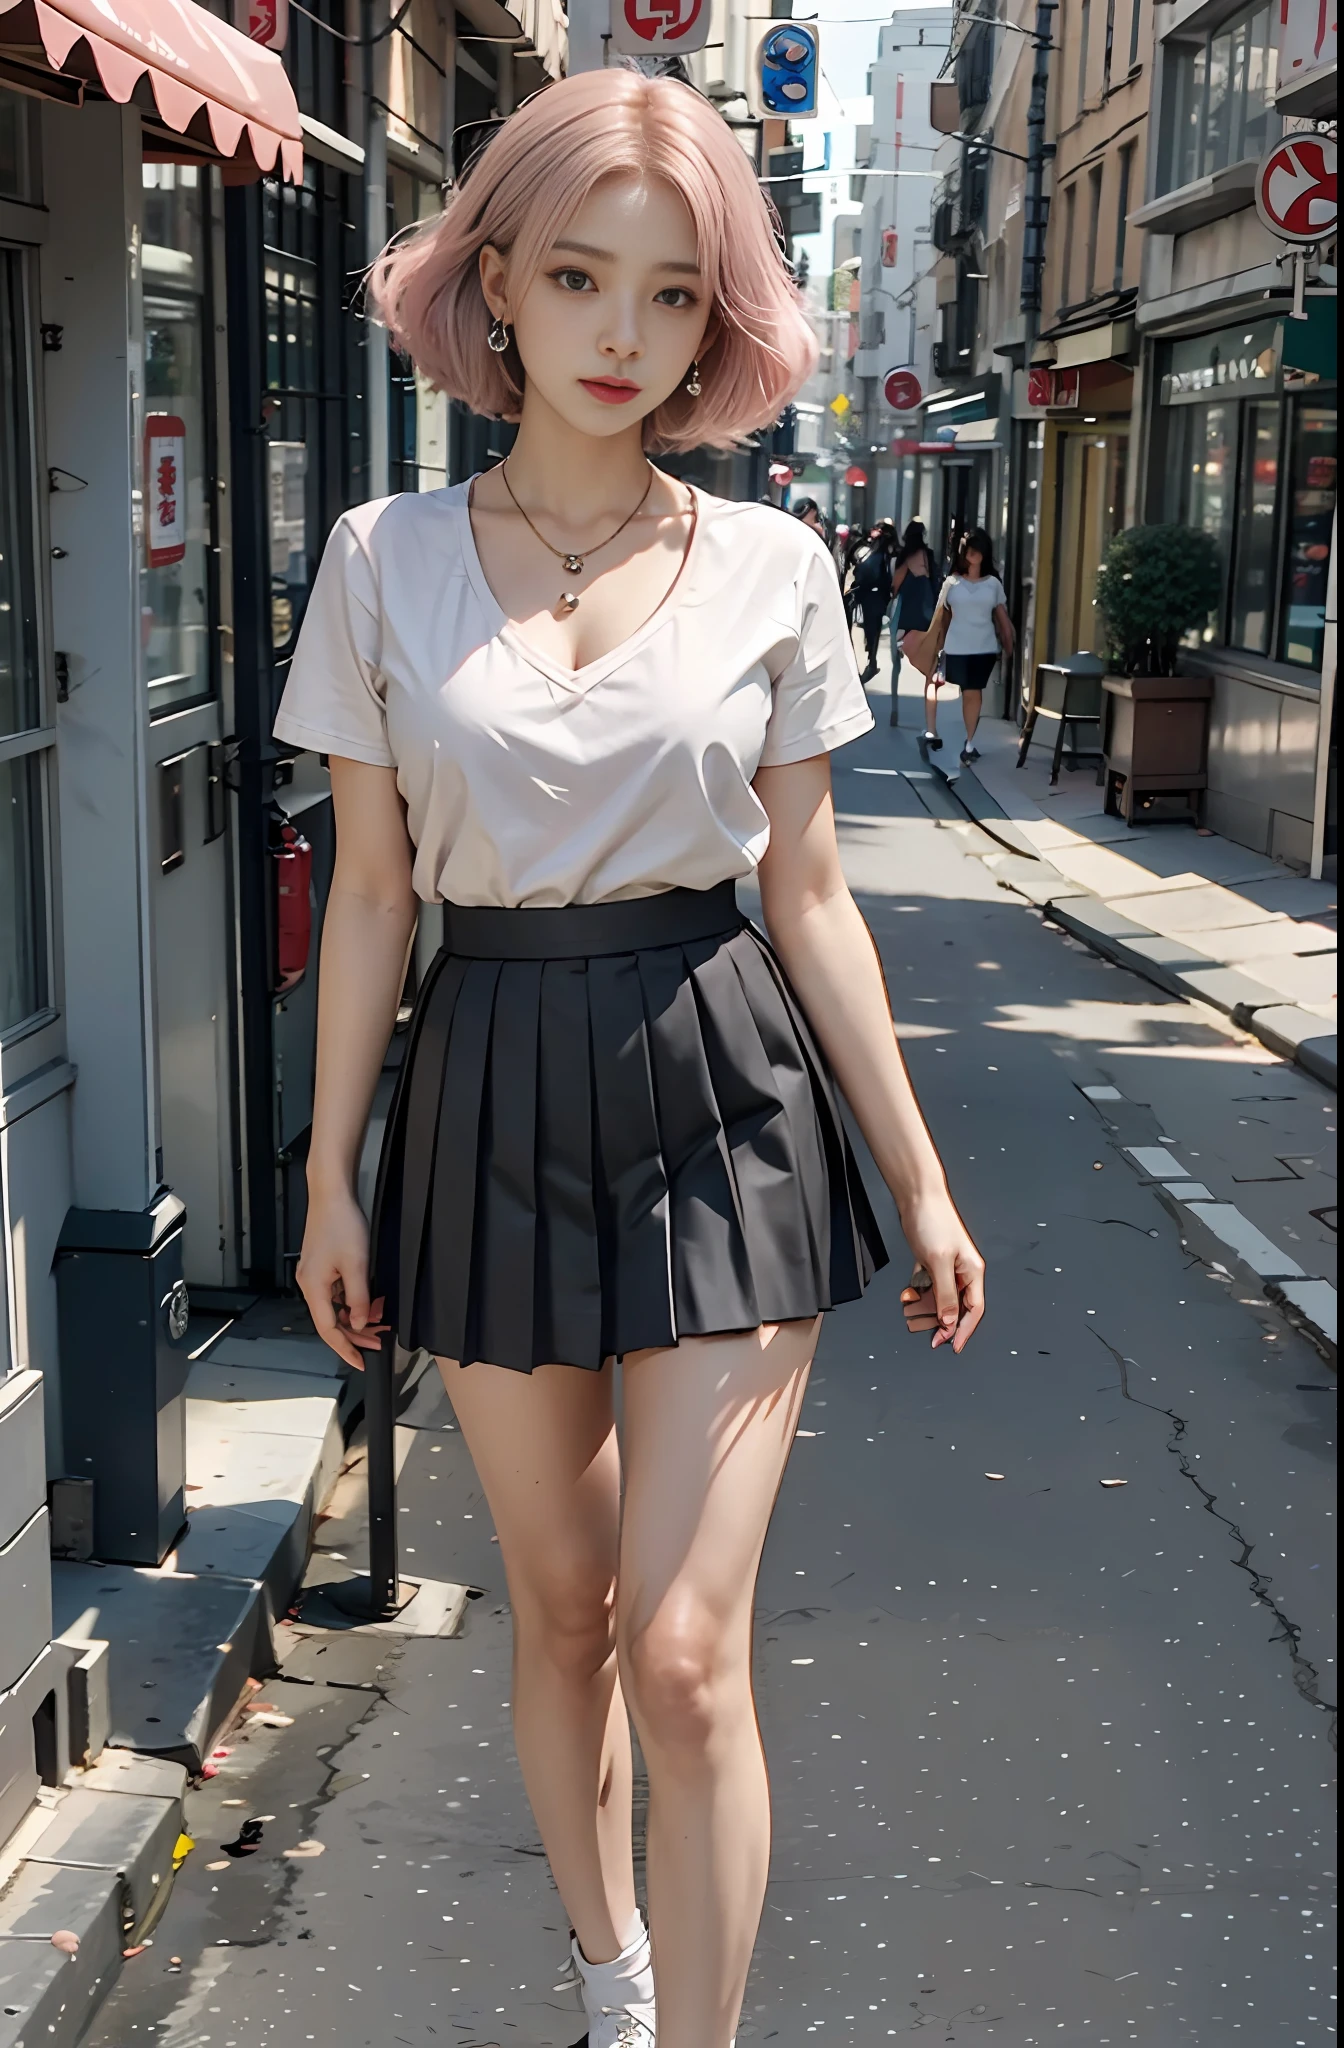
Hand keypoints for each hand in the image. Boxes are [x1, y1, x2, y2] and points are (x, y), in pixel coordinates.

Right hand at [295, 1188, 388, 1370]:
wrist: (331, 1194)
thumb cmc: (342, 1225)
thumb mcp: (356, 1265)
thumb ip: (358, 1299)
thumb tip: (357, 1323)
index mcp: (314, 1288)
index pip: (328, 1330)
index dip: (345, 1348)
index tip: (362, 1361)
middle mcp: (309, 1285)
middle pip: (330, 1321)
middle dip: (355, 1335)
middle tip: (379, 1342)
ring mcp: (314, 1275)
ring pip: (334, 1308)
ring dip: (355, 1318)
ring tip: (379, 1323)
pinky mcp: (320, 1266)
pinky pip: (335, 1294)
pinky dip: (352, 1302)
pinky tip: (369, 1303)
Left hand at [898, 1192, 984, 1352]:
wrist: (916, 1195)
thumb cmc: (932, 1222)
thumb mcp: (939, 1263)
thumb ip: (945, 1294)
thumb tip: (950, 1321)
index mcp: (972, 1271)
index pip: (973, 1310)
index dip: (964, 1330)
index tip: (952, 1346)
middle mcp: (962, 1270)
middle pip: (955, 1306)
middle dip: (939, 1320)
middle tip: (923, 1331)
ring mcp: (946, 1265)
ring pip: (938, 1297)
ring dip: (924, 1306)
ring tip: (909, 1311)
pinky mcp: (931, 1260)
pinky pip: (926, 1284)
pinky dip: (917, 1290)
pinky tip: (906, 1293)